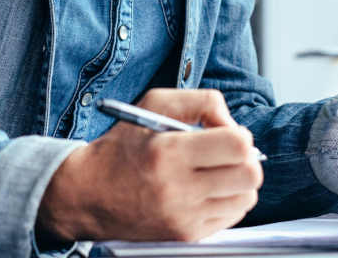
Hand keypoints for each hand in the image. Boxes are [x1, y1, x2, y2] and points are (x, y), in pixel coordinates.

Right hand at [36, 88, 263, 242]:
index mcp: (169, 152)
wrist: (87, 194)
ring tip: (218, 171)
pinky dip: (228, 200)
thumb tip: (232, 123)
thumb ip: (201, 102)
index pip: (238, 145)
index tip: (225, 133)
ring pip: (246, 198)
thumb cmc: (121, 146)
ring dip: (240, 181)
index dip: (239, 134)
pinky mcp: (186, 235)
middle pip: (250, 175)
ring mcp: (184, 217)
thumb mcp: (153, 103)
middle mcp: (178, 189)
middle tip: (229, 153)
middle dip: (247, 159)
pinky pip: (231, 216)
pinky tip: (208, 189)